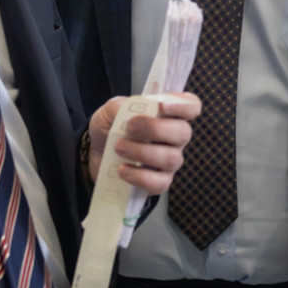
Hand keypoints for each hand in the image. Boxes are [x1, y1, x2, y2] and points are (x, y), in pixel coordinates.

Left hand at [87, 93, 201, 194]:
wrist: (96, 154)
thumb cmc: (110, 128)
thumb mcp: (110, 110)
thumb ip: (121, 106)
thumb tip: (132, 112)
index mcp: (169, 114)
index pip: (191, 106)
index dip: (182, 105)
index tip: (161, 105)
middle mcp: (174, 137)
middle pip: (183, 132)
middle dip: (155, 129)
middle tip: (130, 128)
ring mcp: (170, 161)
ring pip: (171, 158)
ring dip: (142, 152)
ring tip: (118, 148)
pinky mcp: (160, 182)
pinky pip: (160, 183)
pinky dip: (139, 176)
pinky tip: (122, 169)